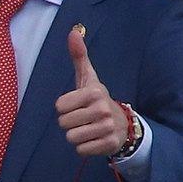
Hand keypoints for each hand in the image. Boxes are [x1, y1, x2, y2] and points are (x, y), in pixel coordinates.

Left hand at [55, 29, 127, 155]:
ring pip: (71, 138)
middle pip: (63, 123)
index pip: (59, 106)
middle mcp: (102, 109)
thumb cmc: (97, 99)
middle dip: (69, 123)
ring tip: (87, 129)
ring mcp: (107, 128)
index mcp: (94, 92)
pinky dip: (84, 147)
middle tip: (83, 118)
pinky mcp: (109, 145)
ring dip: (76, 136)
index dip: (64, 108)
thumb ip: (79, 56)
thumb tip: (74, 31)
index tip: (77, 105)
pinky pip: (81, 150)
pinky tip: (93, 139)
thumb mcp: (88, 78)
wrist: (123, 124)